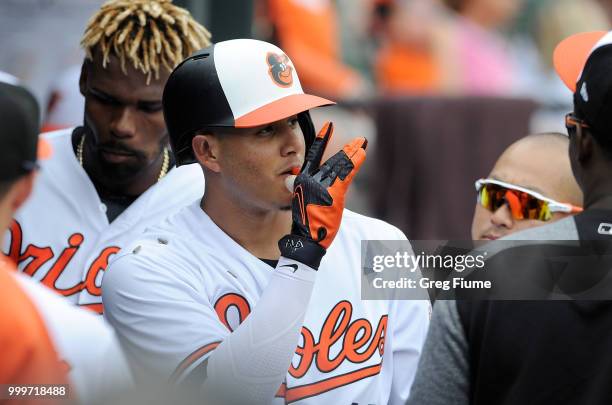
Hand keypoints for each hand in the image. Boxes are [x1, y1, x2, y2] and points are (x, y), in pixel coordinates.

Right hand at [279, 122, 366, 268]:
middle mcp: (311, 178)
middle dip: (348, 149)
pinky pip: (347, 173)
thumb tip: (290, 178)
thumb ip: (299, 187)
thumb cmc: (305, 223)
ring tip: (363, 143)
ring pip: (341, 164)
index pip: (314, 155)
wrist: (306, 237)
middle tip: (359, 139)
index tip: (328, 125)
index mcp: (303, 179)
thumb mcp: (300, 202)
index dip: (322, 139)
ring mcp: (322, 184)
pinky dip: (355, 162)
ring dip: (354, 153)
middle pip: (333, 160)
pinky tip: (363, 153)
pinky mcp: (333, 191)